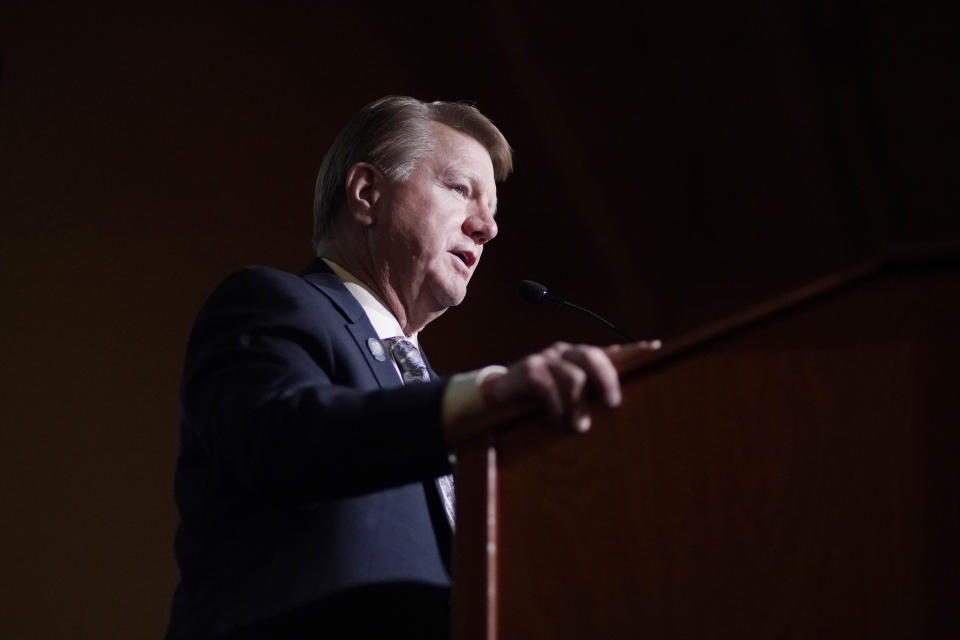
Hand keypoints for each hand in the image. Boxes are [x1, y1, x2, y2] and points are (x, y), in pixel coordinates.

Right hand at [481, 340, 660, 432]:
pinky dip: (556, 407)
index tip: (655, 348)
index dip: (633, 349)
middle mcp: (565, 353)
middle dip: (606, 380)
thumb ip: (589, 400)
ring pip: (573, 375)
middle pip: (593, 356)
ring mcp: (546, 358)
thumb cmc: (540, 402)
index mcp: (580, 359)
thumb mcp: (568, 400)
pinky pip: (548, 386)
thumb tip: (616, 412)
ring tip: (578, 427)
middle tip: (612, 404)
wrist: (498, 398)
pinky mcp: (529, 369)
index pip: (611, 351)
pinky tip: (555, 420)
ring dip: (578, 404)